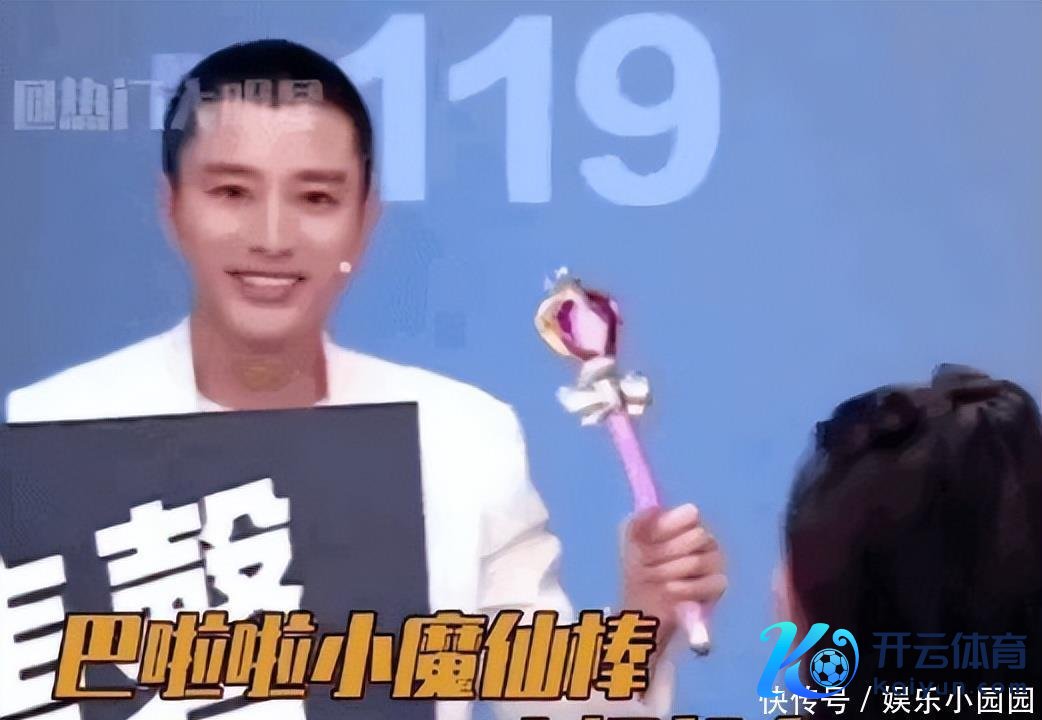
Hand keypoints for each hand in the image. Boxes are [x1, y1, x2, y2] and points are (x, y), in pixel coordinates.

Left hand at [621, 503, 726, 645]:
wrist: (642, 602)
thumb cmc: (639, 564)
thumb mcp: (630, 539)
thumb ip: (638, 521)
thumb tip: (653, 509)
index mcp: (687, 522)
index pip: (690, 513)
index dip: (668, 526)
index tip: (648, 538)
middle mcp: (705, 539)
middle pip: (698, 536)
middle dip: (666, 551)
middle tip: (646, 562)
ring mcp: (714, 562)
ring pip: (699, 562)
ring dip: (670, 571)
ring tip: (653, 577)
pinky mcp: (717, 586)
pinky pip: (708, 584)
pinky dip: (685, 589)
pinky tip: (669, 590)